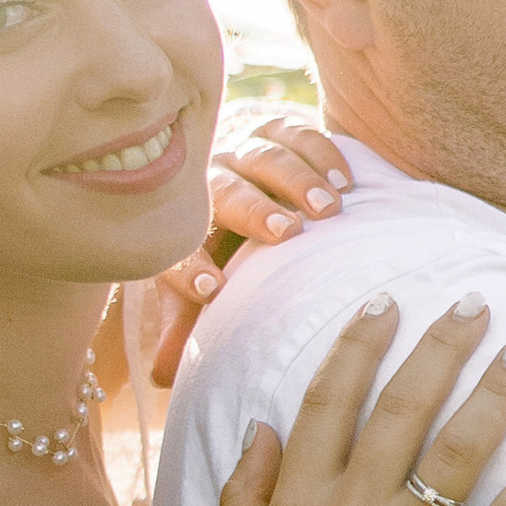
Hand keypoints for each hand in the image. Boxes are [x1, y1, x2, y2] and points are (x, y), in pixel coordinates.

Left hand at [147, 118, 350, 384]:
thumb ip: (185, 327)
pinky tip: (347, 181)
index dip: (188, 266)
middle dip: (253, 211)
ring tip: (329, 209)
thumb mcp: (200, 292)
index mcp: (181, 225)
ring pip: (264, 157)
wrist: (242, 191)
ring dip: (297, 181)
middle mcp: (207, 181)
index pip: (176, 246)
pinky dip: (322, 153)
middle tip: (285, 233)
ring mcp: (242, 150)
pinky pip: (298, 132)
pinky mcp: (276, 130)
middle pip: (224, 191)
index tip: (212, 290)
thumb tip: (159, 375)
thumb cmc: (226, 257)